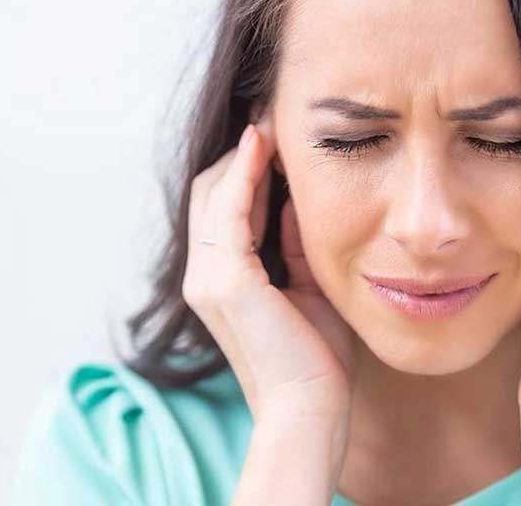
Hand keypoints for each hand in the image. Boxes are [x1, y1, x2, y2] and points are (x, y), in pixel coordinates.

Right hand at [182, 120, 356, 422]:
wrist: (311, 409)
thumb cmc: (316, 355)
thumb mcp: (308, 284)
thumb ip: (294, 243)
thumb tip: (297, 199)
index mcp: (224, 279)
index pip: (224, 205)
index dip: (247, 166)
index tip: (278, 132)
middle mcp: (205, 275)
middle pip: (211, 191)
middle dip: (242, 150)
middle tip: (274, 112)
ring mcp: (209, 279)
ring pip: (215, 193)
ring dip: (243, 152)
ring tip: (272, 118)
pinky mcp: (225, 283)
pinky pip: (228, 213)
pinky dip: (244, 174)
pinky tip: (266, 146)